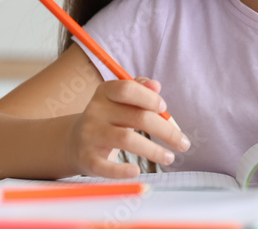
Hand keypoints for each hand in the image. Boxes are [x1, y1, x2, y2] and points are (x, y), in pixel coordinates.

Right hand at [67, 76, 189, 177]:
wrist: (74, 142)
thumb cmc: (109, 118)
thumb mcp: (122, 100)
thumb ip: (140, 90)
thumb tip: (156, 85)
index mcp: (105, 92)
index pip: (127, 89)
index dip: (149, 98)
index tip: (164, 108)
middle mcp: (95, 111)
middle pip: (137, 118)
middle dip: (166, 131)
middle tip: (183, 143)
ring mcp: (90, 135)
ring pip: (126, 140)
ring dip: (154, 150)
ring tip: (170, 158)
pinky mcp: (87, 158)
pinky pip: (105, 166)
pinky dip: (121, 171)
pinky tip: (137, 172)